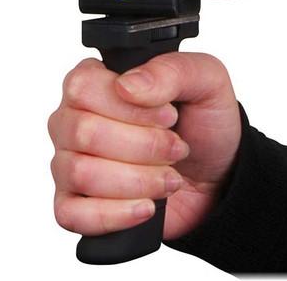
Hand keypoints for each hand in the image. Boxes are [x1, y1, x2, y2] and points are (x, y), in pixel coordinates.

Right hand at [48, 52, 240, 239]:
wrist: (217, 173)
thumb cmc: (204, 122)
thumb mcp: (206, 80)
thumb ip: (170, 71)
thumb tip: (127, 85)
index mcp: (97, 81)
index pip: (83, 87)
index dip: (129, 108)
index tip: (169, 116)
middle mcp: (74, 119)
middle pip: (82, 132)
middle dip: (142, 146)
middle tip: (176, 147)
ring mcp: (69, 162)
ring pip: (80, 173)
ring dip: (137, 180)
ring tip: (168, 176)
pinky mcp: (76, 204)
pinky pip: (72, 214)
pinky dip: (116, 214)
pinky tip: (146, 206)